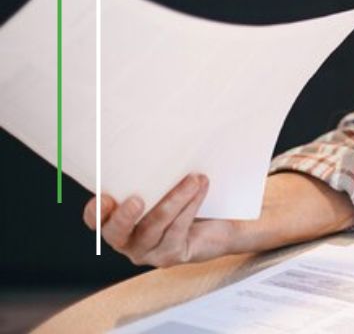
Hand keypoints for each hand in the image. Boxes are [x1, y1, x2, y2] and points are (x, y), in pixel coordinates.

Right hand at [83, 173, 240, 266]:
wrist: (220, 224)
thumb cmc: (187, 196)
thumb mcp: (167, 181)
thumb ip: (157, 171)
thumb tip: (158, 135)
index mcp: (117, 219)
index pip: (96, 220)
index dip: (96, 212)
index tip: (104, 197)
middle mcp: (127, 239)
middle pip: (116, 233)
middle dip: (124, 217)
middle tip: (137, 200)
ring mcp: (147, 251)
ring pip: (153, 227)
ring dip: (174, 200)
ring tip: (193, 179)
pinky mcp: (170, 256)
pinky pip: (177, 230)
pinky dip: (190, 205)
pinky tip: (201, 187)